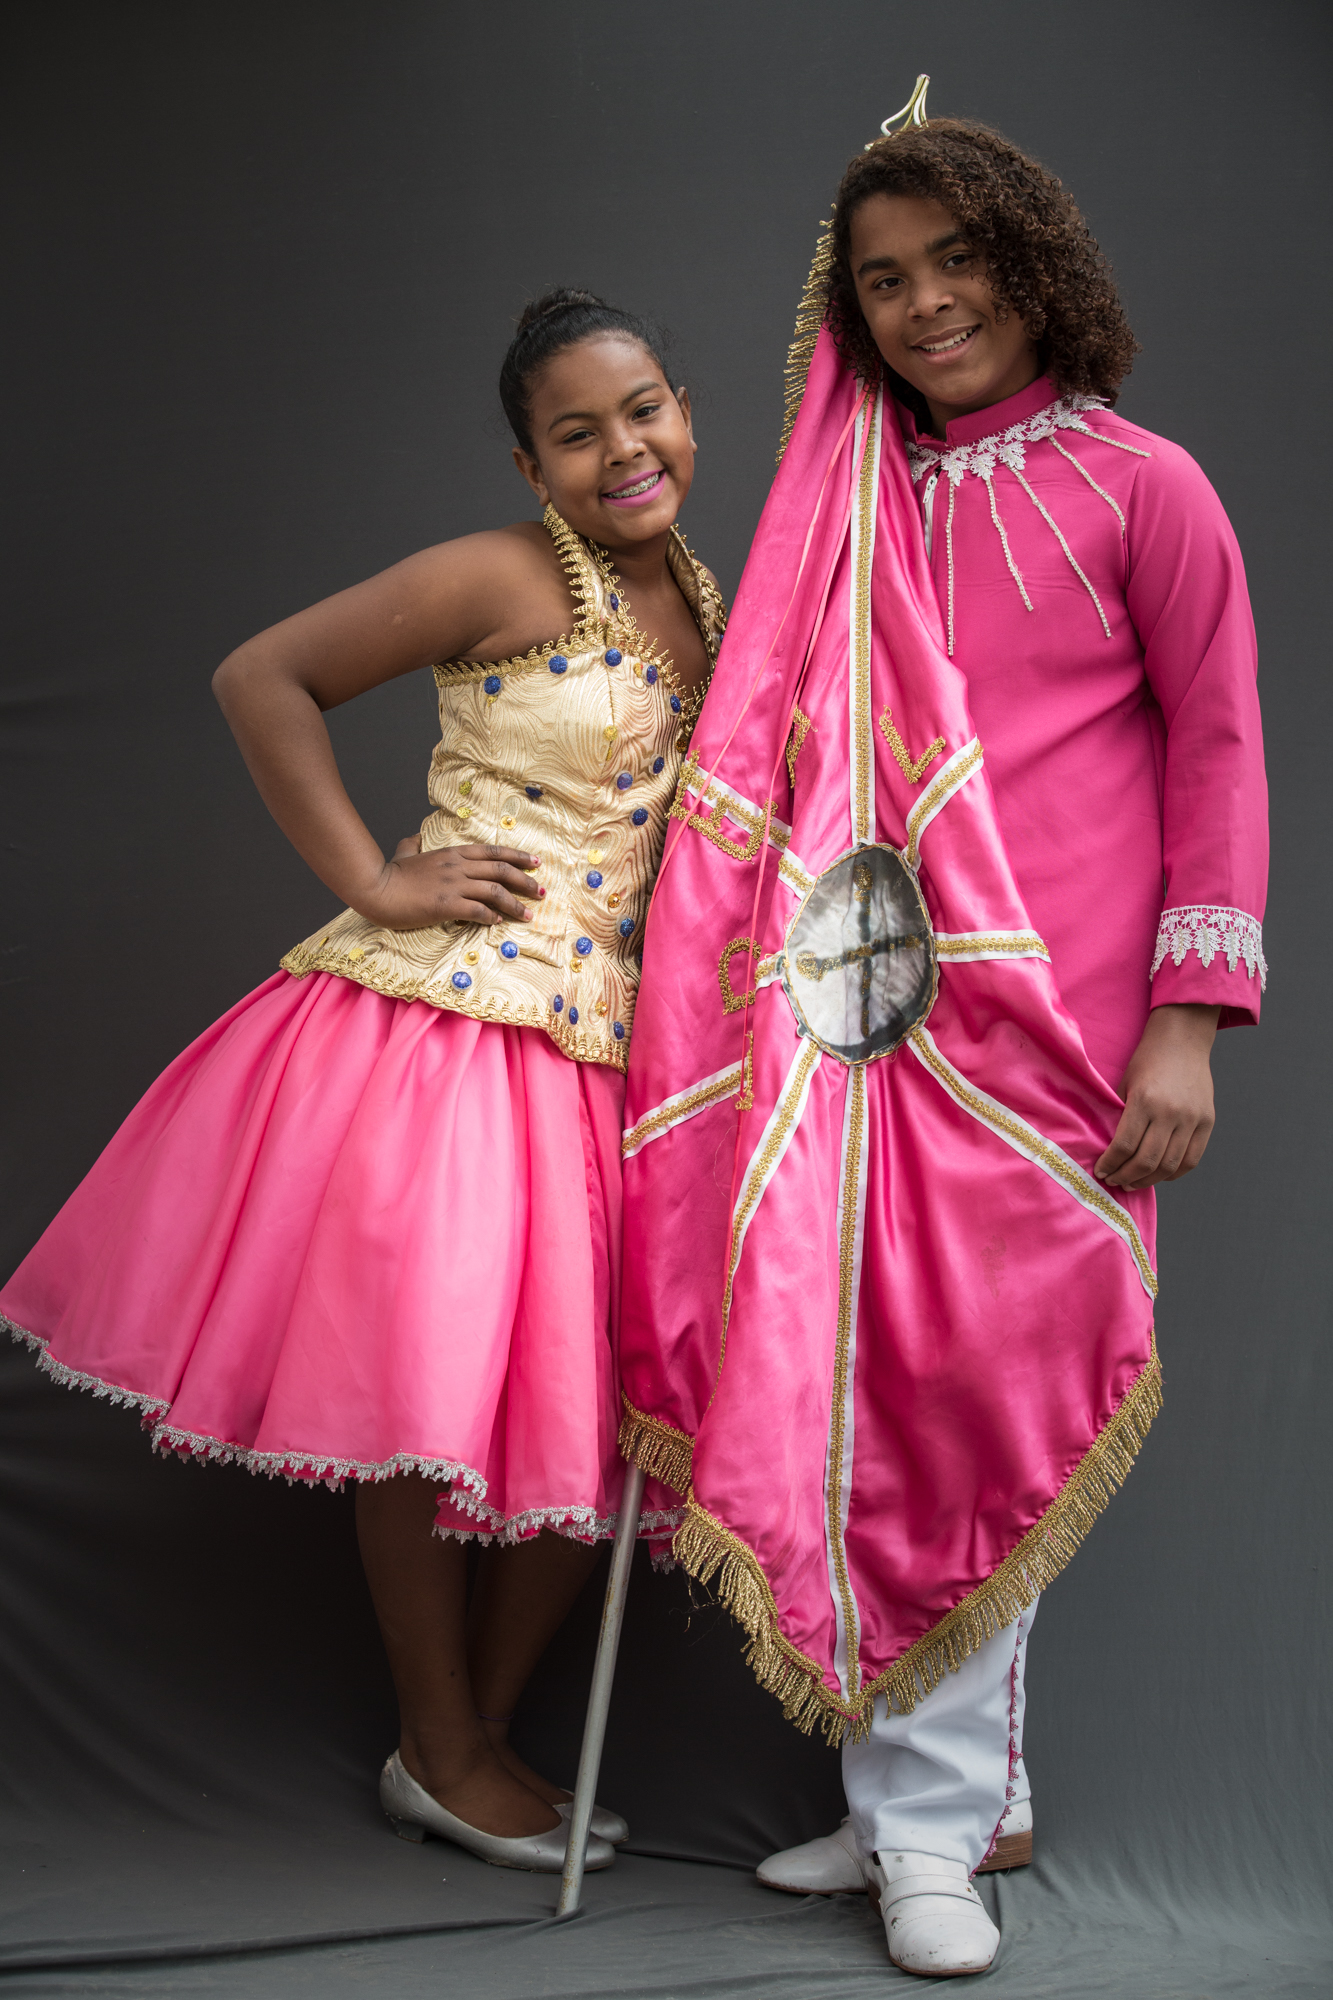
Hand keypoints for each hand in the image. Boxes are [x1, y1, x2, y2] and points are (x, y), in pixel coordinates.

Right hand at [354, 835, 541, 931]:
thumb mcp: (405, 852)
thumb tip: (414, 838)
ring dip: (515, 904)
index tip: (535, 863)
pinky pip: (478, 910)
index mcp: (453, 853)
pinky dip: (492, 916)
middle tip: (541, 892)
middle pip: (501, 870)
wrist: (376, 889)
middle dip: (525, 881)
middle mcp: (458, 866)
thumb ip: (413, 844)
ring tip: (528, 914)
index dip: (517, 857)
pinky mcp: (446, 905)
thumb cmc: (390, 874)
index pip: (493, 852)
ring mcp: (453, 885)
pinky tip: (497, 922)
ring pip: (495, 891)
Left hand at [1095, 1003, 1219, 1190]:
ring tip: (1133, 1182)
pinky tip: (1158, 1175)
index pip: (1125, 1146)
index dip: (1111, 1164)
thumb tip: (1111, 1153)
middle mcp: (1171, 1112)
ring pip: (1170, 1165)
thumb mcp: (1125, 1084)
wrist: (1182, 1041)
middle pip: (1146, 1161)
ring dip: (1148, 1180)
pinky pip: (1191, 1159)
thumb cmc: (1147, 1061)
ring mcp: (1192, 1119)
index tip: (1102, 1171)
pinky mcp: (1207, 1122)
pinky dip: (1174, 1173)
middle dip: (1126, 1177)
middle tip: (1115, 1181)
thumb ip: (1121, 1117)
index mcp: (1145, 1101)